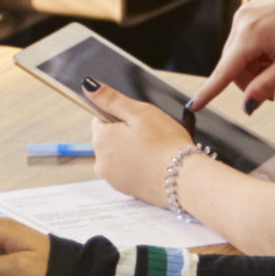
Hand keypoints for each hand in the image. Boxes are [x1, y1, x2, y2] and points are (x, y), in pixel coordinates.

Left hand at [83, 80, 200, 205]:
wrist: (186, 180)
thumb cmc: (166, 144)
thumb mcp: (140, 112)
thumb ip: (111, 99)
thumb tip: (88, 86)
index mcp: (100, 139)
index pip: (100, 119)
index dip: (121, 118)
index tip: (139, 123)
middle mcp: (100, 160)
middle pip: (108, 138)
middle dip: (125, 135)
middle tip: (150, 137)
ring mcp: (111, 178)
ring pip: (117, 155)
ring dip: (130, 152)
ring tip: (154, 152)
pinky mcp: (125, 190)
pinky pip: (127, 171)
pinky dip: (137, 167)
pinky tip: (153, 166)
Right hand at [187, 0, 274, 114]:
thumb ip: (265, 86)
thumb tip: (246, 106)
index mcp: (250, 34)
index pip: (224, 71)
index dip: (209, 91)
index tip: (194, 106)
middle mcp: (242, 20)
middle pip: (232, 62)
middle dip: (247, 80)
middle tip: (271, 94)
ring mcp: (247, 11)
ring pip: (239, 51)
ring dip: (253, 66)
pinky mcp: (254, 8)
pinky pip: (246, 37)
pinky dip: (257, 52)